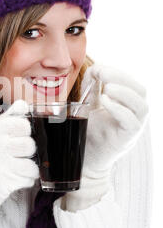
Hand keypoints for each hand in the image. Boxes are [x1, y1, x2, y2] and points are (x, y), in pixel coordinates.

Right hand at [0, 99, 38, 219]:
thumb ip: (8, 118)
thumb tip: (24, 104)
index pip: (22, 124)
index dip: (26, 132)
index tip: (19, 137)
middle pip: (29, 144)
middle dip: (28, 152)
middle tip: (18, 155)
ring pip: (31, 163)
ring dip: (29, 168)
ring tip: (18, 167)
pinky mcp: (2, 183)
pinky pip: (29, 179)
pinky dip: (27, 180)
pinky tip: (16, 178)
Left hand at [64, 63, 148, 211]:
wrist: (85, 160)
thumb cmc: (90, 133)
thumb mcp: (90, 105)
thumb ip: (93, 87)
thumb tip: (94, 67)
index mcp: (128, 104)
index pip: (131, 83)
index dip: (118, 72)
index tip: (99, 69)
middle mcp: (134, 114)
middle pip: (140, 90)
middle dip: (123, 78)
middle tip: (103, 74)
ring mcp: (134, 127)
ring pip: (141, 105)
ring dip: (124, 92)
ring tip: (107, 88)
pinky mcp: (128, 138)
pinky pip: (132, 122)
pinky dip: (120, 108)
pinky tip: (106, 101)